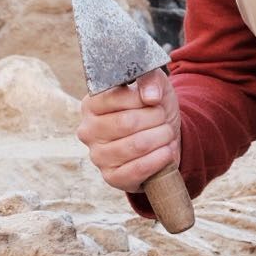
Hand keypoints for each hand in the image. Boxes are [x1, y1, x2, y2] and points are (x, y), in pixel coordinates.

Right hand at [76, 69, 180, 193]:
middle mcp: (88, 130)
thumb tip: (150, 95)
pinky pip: (138, 169)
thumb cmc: (153, 109)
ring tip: (167, 134)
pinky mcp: (111, 177)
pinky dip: (159, 159)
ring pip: (136, 145)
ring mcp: (97, 156)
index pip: (114, 97)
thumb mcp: (155, 85)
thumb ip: (150, 79)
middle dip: (155, 119)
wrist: (165, 137)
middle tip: (164, 118)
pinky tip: (167, 151)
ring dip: (161, 138)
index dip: (142, 98)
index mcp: (91, 104)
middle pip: (127, 123)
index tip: (154, 100)